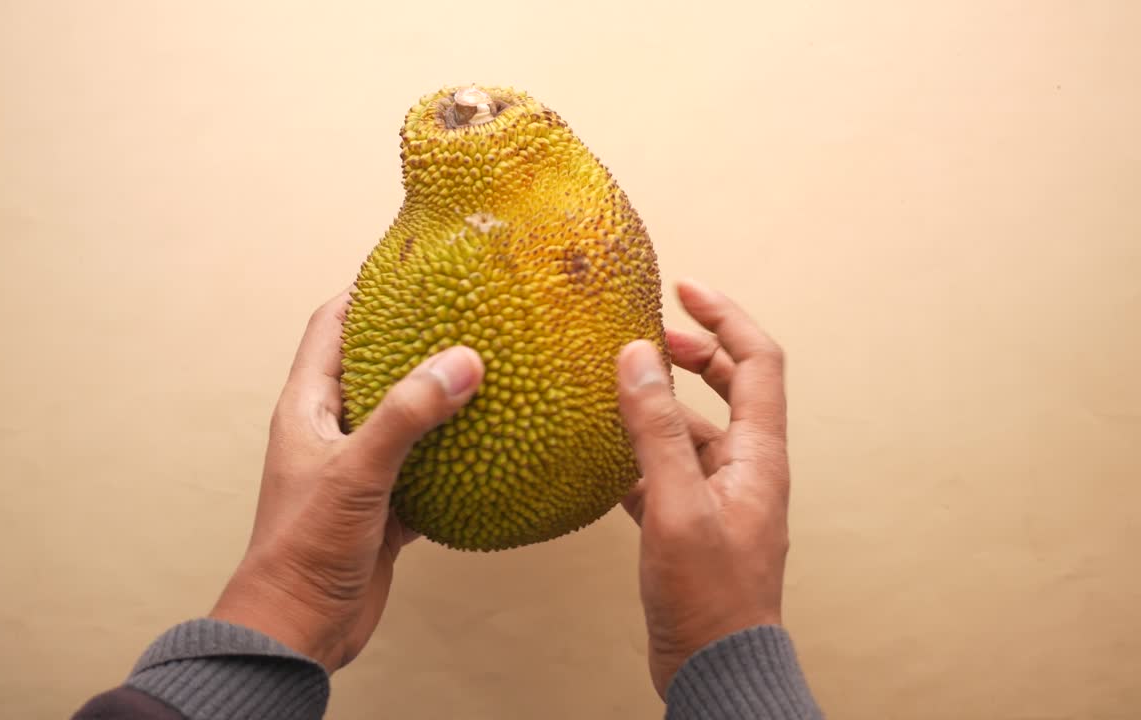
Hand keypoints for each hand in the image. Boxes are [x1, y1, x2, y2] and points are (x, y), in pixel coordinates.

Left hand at [210, 288, 484, 672]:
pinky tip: (492, 443)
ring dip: (439, 398)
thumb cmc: (303, 549)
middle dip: (414, 339)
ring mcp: (358, 469)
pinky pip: (425, 467)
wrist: (298, 629)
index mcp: (307, 409)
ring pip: (404, 418)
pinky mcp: (382, 506)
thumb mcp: (356, 472)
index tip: (405, 265)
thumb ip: (407, 416)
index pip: (329, 328)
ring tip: (488, 368)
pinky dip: (454, 454)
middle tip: (463, 312)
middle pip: (374, 366)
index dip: (361, 291)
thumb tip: (462, 361)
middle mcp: (331, 432)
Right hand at [616, 279, 790, 697]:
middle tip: (645, 334)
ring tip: (613, 387)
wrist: (715, 669)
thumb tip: (639, 358)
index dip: (724, 317)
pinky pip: (667, 470)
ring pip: (692, 430)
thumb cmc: (709, 598)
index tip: (684, 288)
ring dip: (659, 404)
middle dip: (691, 353)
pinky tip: (603, 454)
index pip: (757, 361)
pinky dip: (640, 452)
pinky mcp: (692, 524)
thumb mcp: (677, 505)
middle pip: (729, 387)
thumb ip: (657, 431)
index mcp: (758, 455)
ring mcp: (719, 496)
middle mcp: (746, 469)